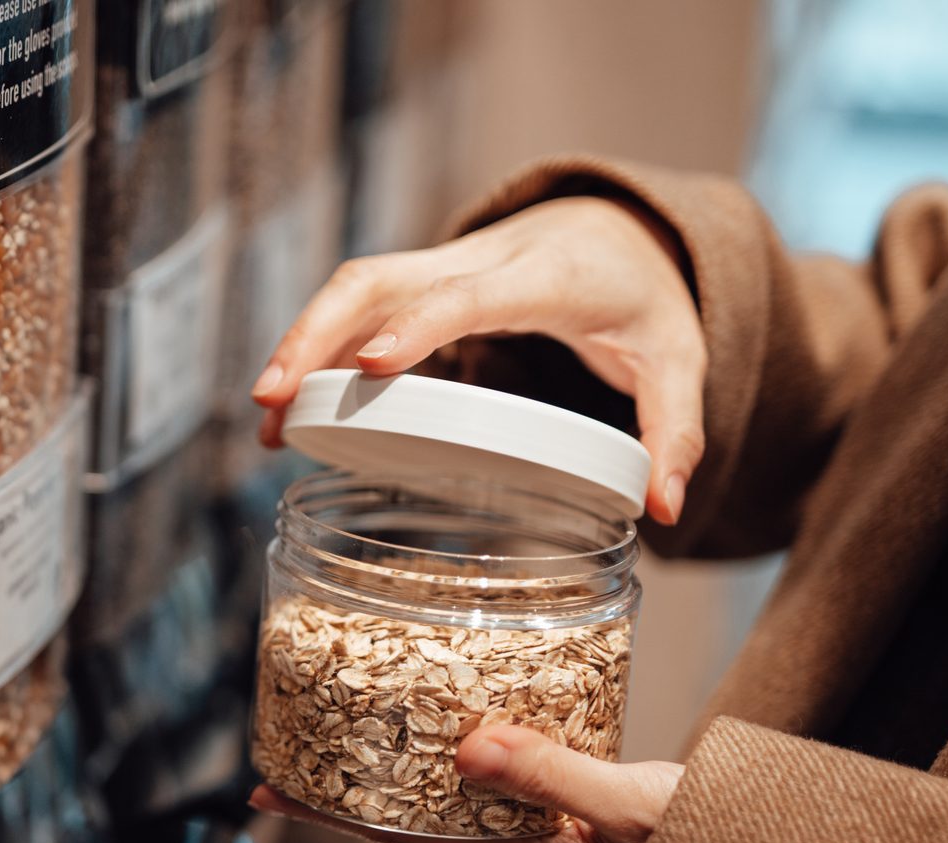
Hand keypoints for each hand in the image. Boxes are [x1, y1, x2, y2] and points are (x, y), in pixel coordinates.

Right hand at [249, 196, 705, 524]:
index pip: (471, 291)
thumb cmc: (644, 296)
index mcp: (545, 275)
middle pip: (378, 277)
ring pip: (354, 288)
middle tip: (274, 399)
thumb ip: (675, 430)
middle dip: (317, 332)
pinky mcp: (422, 285)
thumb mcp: (680, 359)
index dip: (421, 323)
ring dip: (303, 343)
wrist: (618, 228)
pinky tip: (293, 411)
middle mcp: (481, 260)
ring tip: (267, 420)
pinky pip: (357, 307)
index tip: (375, 365)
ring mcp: (443, 267)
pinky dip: (319, 351)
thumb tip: (664, 510)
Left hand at [249, 724, 682, 842]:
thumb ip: (554, 775)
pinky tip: (487, 740)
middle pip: (425, 824)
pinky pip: (513, 805)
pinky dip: (486, 771)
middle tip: (316, 744)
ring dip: (426, 776)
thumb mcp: (640, 809)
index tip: (266, 796)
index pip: (406, 839)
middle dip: (368, 788)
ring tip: (387, 729)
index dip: (334, 817)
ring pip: (469, 813)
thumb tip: (466, 744)